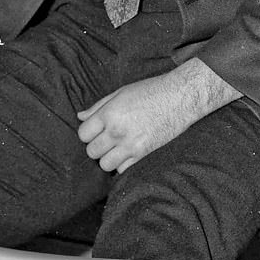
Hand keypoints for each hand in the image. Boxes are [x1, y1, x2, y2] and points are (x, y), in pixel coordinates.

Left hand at [76, 74, 194, 173]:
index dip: (88, 133)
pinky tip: (129, 152)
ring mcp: (131, 144)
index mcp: (110, 113)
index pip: (83, 134)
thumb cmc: (151, 90)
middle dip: (96, 146)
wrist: (180, 97)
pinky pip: (123, 169)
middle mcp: (117, 131)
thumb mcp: (121, 92)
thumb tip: (80, 117)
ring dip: (108, 158)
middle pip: (91, 152)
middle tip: (106, 139)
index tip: (96, 130)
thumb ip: (98, 106)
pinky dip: (123, 164)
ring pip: (105, 164)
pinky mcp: (143, 154)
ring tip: (116, 148)